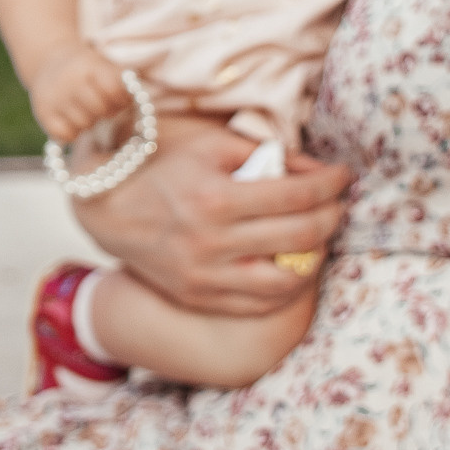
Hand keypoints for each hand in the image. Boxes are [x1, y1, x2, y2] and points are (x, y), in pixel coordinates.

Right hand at [28, 42, 129, 145]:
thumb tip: (143, 102)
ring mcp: (53, 98)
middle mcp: (69, 80)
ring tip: (84, 109)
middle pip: (100, 110)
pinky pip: (66, 136)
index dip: (121, 98)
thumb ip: (123, 81)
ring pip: (84, 125)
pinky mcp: (42, 114)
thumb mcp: (103, 64)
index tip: (119, 97)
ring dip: (89, 121)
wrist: (47, 59)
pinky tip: (70, 118)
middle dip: (106, 110)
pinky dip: (71, 132)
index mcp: (88, 65)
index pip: (114, 89)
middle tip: (102, 105)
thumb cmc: (87, 68)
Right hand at [71, 114, 349, 316]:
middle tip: (338, 204)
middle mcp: (211, 242)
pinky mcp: (199, 297)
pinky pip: (259, 304)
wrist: (106, 207)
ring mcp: (205, 276)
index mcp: (214, 197)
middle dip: (332, 217)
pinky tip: (292, 265)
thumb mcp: (208, 145)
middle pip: (299, 237)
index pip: (295, 195)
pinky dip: (286, 287)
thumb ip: (264, 154)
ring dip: (315, 257)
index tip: (343, 175)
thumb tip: (315, 172)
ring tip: (318, 237)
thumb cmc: (160, 165)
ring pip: (286, 281)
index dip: (330, 184)